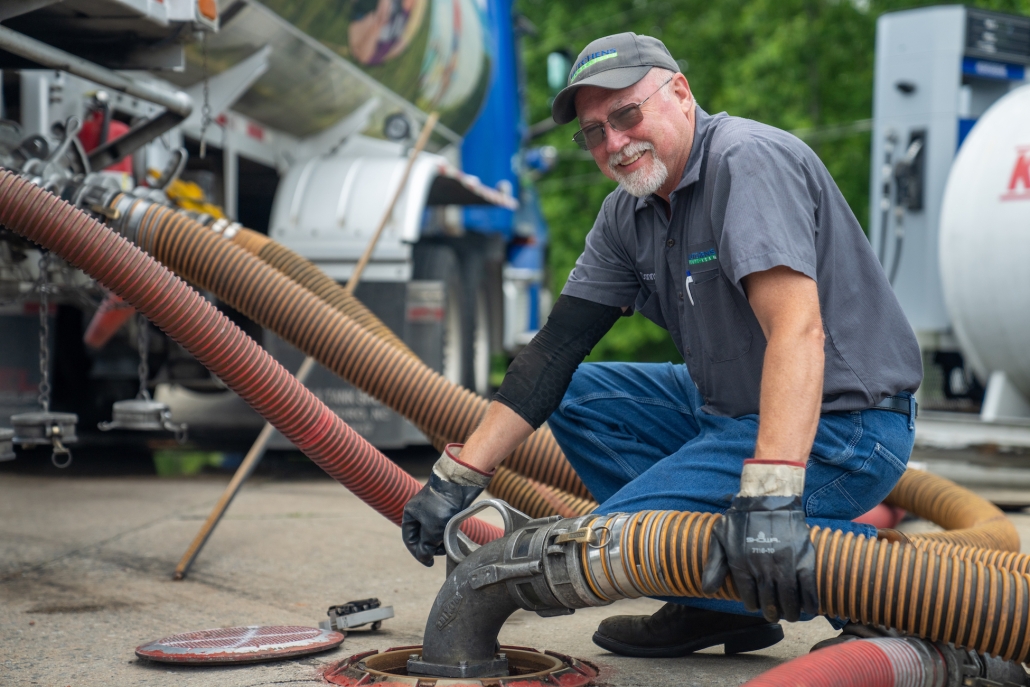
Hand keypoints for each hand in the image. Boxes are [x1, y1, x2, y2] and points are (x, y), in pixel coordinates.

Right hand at [400, 444, 491, 566]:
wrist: (458, 483)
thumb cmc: (442, 505)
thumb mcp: (432, 530)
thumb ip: (426, 545)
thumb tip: (425, 556)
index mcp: (410, 514)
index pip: (410, 539)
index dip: (418, 553)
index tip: (429, 563)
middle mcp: (419, 512)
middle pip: (422, 536)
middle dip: (430, 546)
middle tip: (441, 551)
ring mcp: (432, 509)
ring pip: (433, 531)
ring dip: (439, 540)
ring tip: (448, 543)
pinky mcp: (445, 508)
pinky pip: (443, 525)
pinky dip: (446, 532)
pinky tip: (452, 535)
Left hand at [701, 460, 817, 622]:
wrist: (768, 498)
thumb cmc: (741, 519)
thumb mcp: (720, 538)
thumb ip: (714, 565)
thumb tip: (707, 590)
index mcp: (742, 565)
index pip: (749, 597)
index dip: (753, 605)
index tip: (756, 606)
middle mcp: (763, 569)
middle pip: (769, 601)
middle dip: (772, 612)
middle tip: (774, 614)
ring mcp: (784, 565)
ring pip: (788, 598)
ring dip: (790, 611)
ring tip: (789, 615)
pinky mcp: (803, 559)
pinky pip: (808, 587)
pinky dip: (810, 602)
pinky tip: (808, 608)